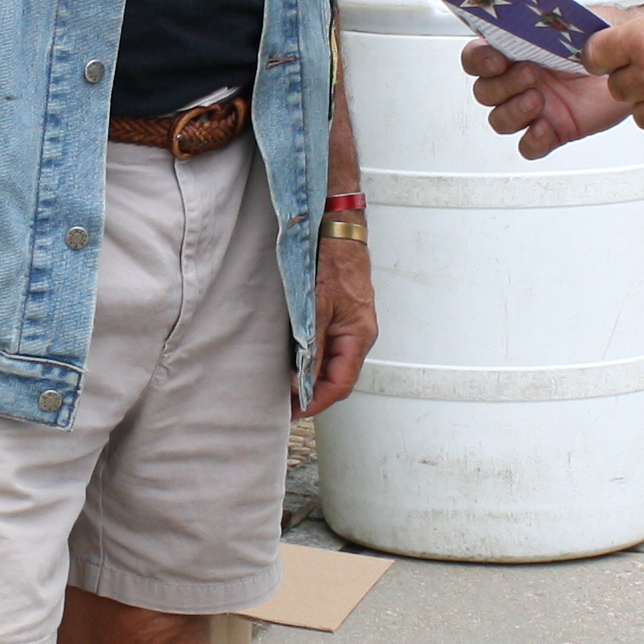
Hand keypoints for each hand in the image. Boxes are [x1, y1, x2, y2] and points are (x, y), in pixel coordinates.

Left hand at [300, 224, 376, 414]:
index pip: (341, 384)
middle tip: (285, 404)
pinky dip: (311, 360)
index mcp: (358, 337)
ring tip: (286, 387)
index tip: (295, 411)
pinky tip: (293, 362)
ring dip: (311, 378)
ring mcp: (350, 328)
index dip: (318, 402)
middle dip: (313, 395)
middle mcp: (357, 336)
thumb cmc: (334, 262)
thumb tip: (303, 380)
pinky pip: (327, 348)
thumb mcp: (318, 307)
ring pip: (331, 365)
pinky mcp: (340, 318)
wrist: (339, 232)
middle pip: (337, 378)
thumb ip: (312, 346)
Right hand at [461, 28, 639, 159]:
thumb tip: (533, 18)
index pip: (477, 58)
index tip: (496, 60)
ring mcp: (535, 107)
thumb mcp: (576, 21)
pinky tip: (546, 129)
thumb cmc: (605, 41)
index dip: (479, 61)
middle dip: (502, 86)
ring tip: (538, 101)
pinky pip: (528, 146)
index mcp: (518, 51)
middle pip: (484, 92)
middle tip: (530, 75)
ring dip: (513, 112)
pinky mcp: (553, 130)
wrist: (635, 66)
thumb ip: (549, 21)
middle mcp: (520, 80)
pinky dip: (532, 141)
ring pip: (500, 120)